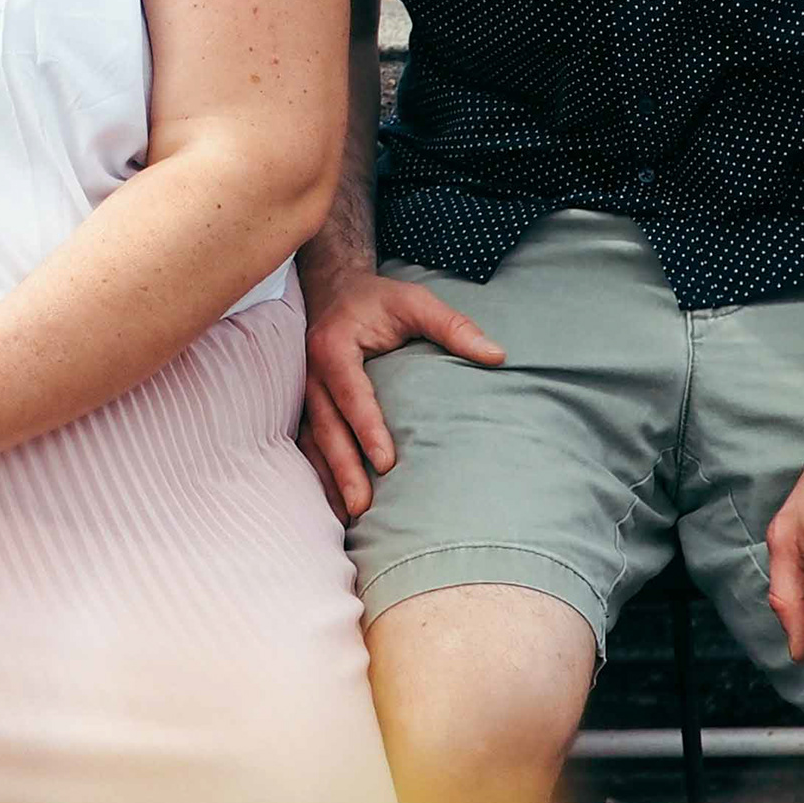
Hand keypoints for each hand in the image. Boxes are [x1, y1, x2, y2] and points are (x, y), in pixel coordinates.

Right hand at [297, 266, 502, 519]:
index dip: (367, 428)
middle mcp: (312, 372)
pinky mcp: (307, 402)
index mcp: (335, 347)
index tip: (386, 463)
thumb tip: (498, 356)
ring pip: (313, 440)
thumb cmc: (377, 298)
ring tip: (349, 515)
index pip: (351, 393)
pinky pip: (309, 440)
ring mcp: (305, 390)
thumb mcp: (415, 301)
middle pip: (327, 426)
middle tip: (363, 506)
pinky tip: (334, 501)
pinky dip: (320, 471)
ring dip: (329, 478)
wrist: (331, 286)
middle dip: (343, 468)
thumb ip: (453, 326)